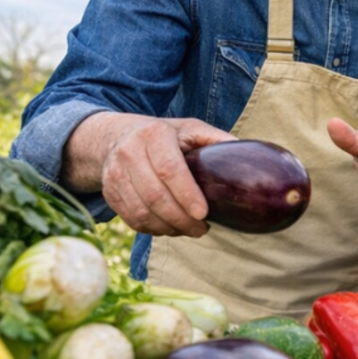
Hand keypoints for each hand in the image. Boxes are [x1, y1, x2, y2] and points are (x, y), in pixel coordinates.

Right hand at [70, 113, 234, 236]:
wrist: (117, 137)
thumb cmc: (163, 135)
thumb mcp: (189, 128)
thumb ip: (215, 140)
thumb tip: (248, 155)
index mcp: (153, 135)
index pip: (169, 170)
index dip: (187, 195)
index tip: (204, 214)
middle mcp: (129, 153)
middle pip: (155, 196)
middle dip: (181, 219)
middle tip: (202, 228)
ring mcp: (115, 174)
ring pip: (142, 212)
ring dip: (169, 228)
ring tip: (190, 230)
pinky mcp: (110, 193)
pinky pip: (132, 220)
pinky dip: (154, 230)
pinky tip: (171, 228)